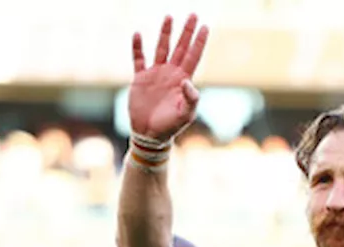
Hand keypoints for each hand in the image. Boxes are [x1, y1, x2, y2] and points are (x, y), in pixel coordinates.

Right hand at [129, 14, 209, 141]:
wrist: (150, 135)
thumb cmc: (170, 126)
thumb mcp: (185, 114)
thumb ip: (191, 98)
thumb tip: (187, 80)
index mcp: (183, 80)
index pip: (193, 56)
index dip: (199, 42)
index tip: (205, 27)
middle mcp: (171, 73)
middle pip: (180, 47)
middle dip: (186, 31)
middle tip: (193, 14)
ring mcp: (156, 74)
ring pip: (161, 48)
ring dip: (165, 33)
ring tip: (169, 17)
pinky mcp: (140, 78)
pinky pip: (139, 59)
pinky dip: (138, 47)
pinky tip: (138, 34)